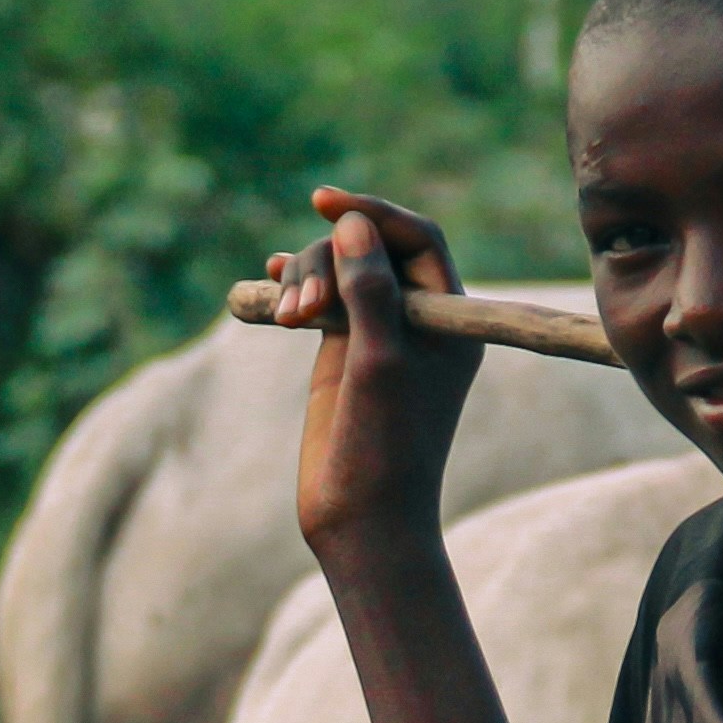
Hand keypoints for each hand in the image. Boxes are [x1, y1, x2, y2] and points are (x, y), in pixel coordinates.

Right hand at [274, 189, 484, 558]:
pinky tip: (271, 279)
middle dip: (328, 262)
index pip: (417, 238)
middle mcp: (419, 320)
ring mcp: (379, 335)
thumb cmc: (385, 444)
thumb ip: (371, 289)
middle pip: (370, 251)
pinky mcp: (344, 354)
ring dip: (306, 280)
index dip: (373, 212)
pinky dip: (296, 287)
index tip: (323, 202)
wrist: (364, 520)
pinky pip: (322, 300)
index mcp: (450, 318)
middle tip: (299, 306)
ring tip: (282, 316)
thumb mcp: (380, 361)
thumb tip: (354, 224)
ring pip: (340, 273)